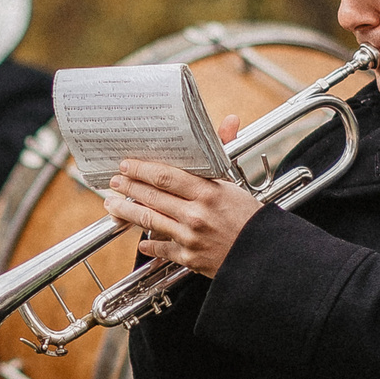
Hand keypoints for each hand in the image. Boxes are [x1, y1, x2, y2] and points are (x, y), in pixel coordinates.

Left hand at [101, 157, 262, 278]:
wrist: (266, 255)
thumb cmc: (251, 218)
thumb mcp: (236, 183)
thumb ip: (224, 153)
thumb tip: (230, 119)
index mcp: (208, 192)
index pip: (165, 176)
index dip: (141, 169)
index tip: (126, 164)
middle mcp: (196, 214)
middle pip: (152, 196)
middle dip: (128, 187)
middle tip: (114, 181)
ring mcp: (191, 238)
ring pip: (149, 221)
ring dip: (127, 212)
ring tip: (113, 205)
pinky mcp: (190, 258)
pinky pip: (162, 250)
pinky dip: (149, 245)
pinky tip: (141, 242)